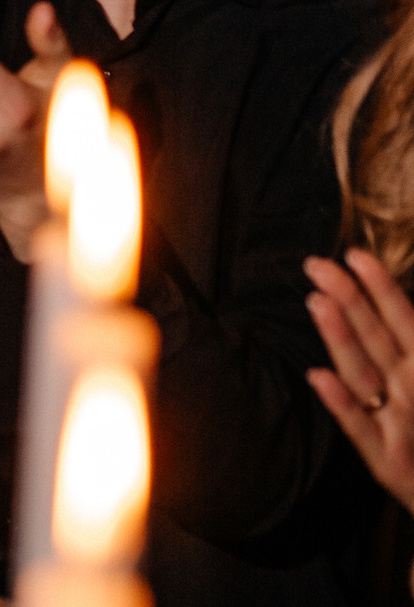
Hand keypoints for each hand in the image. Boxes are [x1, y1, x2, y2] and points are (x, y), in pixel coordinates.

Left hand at [307, 249, 413, 511]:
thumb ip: (407, 344)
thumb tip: (394, 313)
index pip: (404, 321)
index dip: (381, 288)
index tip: (355, 255)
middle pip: (377, 339)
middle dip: (350, 300)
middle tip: (316, 264)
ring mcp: (401, 426)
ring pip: (363, 374)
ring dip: (340, 338)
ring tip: (314, 301)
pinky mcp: (388, 463)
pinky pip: (358, 429)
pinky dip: (340, 404)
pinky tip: (316, 377)